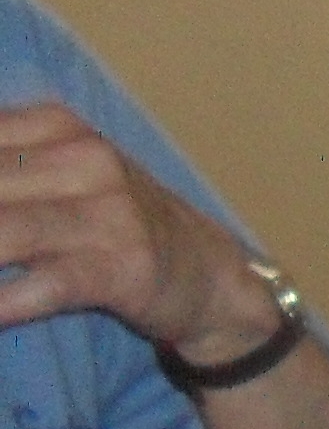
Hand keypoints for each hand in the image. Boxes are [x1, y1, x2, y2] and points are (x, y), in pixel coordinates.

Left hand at [0, 101, 277, 359]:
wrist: (208, 275)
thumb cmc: (114, 224)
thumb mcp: (60, 172)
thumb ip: (3, 164)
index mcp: (58, 126)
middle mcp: (85, 159)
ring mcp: (109, 214)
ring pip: (5, 233)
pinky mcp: (124, 268)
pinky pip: (46, 284)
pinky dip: (4, 302)